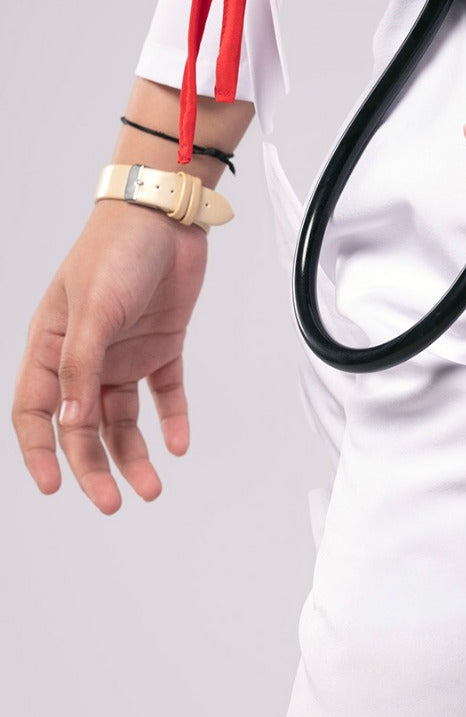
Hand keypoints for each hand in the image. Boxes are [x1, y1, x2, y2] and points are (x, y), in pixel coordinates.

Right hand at [11, 200, 208, 514]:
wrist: (167, 213)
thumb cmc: (116, 249)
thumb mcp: (92, 309)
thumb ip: (80, 367)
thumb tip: (68, 424)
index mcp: (52, 345)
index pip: (36, 411)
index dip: (41, 452)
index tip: (56, 487)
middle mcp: (85, 355)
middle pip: (82, 425)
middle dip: (94, 466)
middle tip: (113, 502)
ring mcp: (124, 352)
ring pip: (122, 418)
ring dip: (135, 454)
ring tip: (151, 487)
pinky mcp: (162, 344)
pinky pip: (165, 392)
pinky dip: (172, 419)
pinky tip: (178, 444)